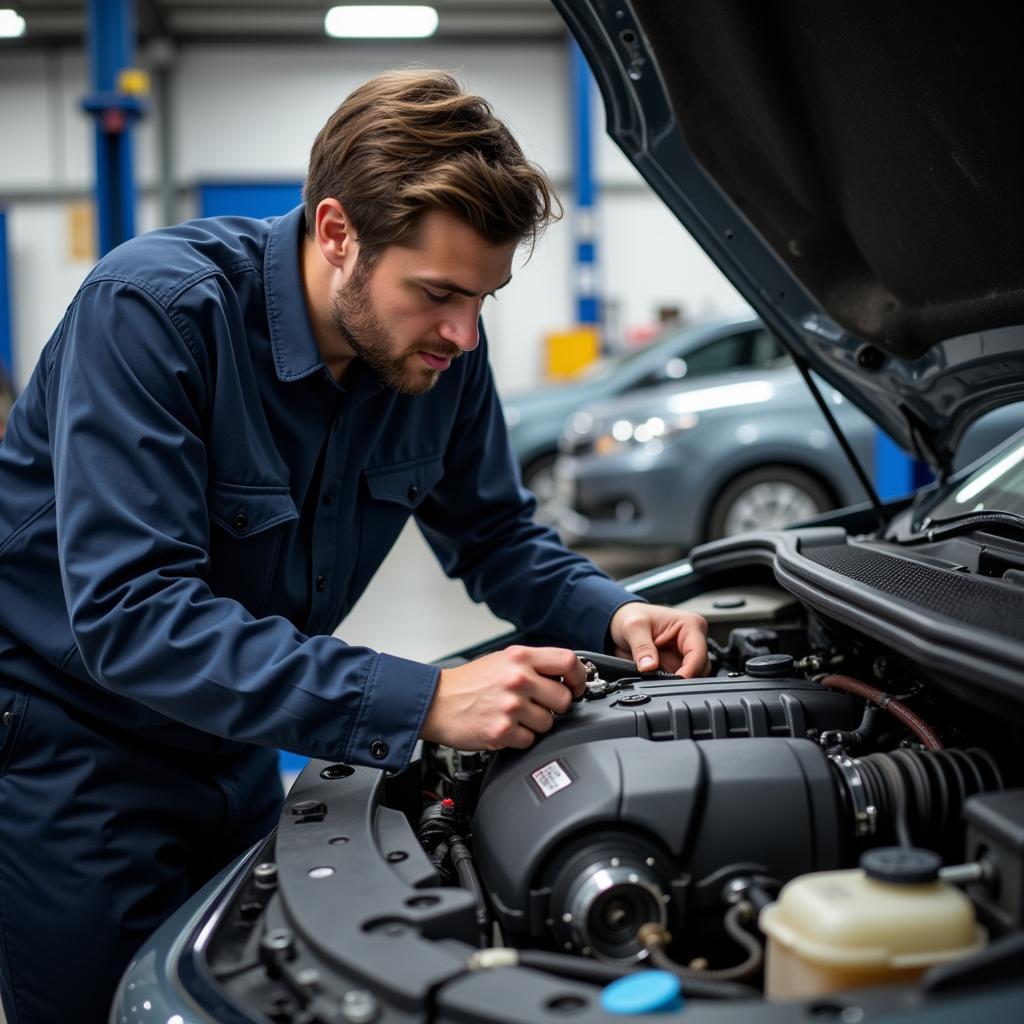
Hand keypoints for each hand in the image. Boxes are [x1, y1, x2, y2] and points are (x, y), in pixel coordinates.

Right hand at [420, 645, 586, 750]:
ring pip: (549, 723)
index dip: (579, 676)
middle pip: (564, 698)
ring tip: (516, 716)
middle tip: (540, 705)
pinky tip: (506, 727)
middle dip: (556, 706)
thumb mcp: (502, 660)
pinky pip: (530, 740)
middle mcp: (518, 679)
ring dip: (537, 724)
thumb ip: (532, 664)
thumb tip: (564, 676)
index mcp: (520, 658)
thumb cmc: (468, 683)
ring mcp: (511, 706)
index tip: (576, 686)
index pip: (568, 661)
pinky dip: (521, 738)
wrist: (436, 702)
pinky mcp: (502, 731)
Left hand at [609, 602, 710, 677]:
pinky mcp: (678, 662)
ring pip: (690, 675)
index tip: (674, 681)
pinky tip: (654, 670)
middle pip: (699, 667)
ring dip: (671, 676)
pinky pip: (678, 678)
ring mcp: (686, 652)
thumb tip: (649, 666)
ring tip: (652, 665)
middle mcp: (693, 638)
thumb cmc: (632, 616)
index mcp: (690, 624)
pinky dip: (665, 678)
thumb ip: (642, 647)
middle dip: (679, 674)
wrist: (622, 621)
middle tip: (657, 673)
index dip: (689, 670)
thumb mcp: (633, 627)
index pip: (698, 653)